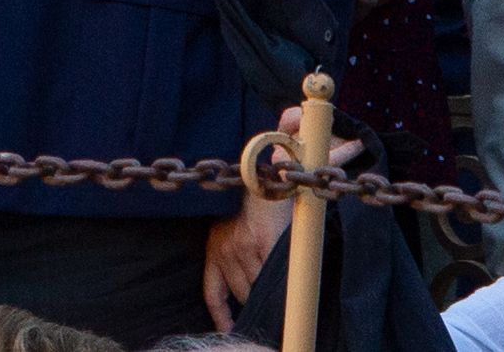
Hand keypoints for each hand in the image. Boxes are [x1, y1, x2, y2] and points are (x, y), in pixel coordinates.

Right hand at [202, 114, 367, 331]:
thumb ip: (330, 158)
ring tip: (270, 314)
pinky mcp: (211, 252)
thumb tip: (356, 146)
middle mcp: (241, 248)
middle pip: (262, 290)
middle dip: (275, 301)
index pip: (277, 280)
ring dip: (257, 304)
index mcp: (264, 237)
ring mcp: (224, 251)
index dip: (288, 298)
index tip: (297, 310)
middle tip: (289, 313)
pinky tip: (231, 327)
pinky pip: (212, 292)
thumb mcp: (294, 167)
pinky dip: (222, 313)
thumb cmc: (267, 170)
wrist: (228, 167)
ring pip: (242, 293)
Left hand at [205, 192, 291, 331]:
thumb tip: (253, 293)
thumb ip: (237, 260)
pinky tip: (290, 280)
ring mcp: (241, 245)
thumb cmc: (252, 204)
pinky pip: (274, 272)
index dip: (222, 317)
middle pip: (243, 294)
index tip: (229, 330)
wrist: (261, 174)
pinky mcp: (260, 240)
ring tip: (284, 290)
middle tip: (273, 304)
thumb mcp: (233, 231)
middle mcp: (224, 248)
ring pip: (259, 286)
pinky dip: (283, 279)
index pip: (213, 294)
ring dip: (272, 291)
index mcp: (214, 248)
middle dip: (258, 301)